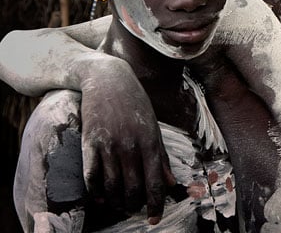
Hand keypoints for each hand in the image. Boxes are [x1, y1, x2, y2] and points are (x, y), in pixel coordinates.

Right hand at [76, 53, 174, 223]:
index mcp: (151, 142)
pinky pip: (91, 176)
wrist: (108, 80)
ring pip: (112, 186)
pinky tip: (99, 197)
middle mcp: (131, 146)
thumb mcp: (153, 126)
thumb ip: (161, 156)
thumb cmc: (135, 103)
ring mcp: (109, 145)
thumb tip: (171, 182)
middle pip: (133, 188)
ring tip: (118, 206)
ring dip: (115, 202)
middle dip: (134, 205)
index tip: (154, 218)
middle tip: (133, 210)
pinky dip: (94, 192)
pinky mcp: (90, 142)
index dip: (155, 204)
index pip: (155, 182)